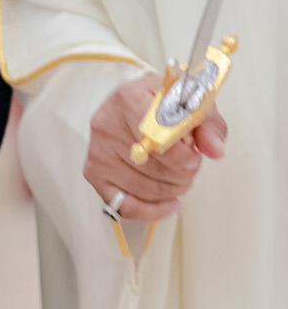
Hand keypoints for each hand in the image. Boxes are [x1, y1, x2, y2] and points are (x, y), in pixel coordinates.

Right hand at [85, 73, 225, 222]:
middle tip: (190, 165)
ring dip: (172, 190)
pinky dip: (151, 210)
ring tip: (181, 177)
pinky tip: (170, 204)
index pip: (158, 139)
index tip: (195, 155)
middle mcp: (106, 124)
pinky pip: (123, 205)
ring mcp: (98, 151)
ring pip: (144, 189)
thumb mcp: (194, 102)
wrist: (139, 102)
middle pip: (152, 167)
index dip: (184, 156)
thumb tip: (214, 150)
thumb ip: (210, 125)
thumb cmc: (164, 103)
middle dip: (182, 174)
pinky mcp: (95, 173)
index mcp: (128, 98)